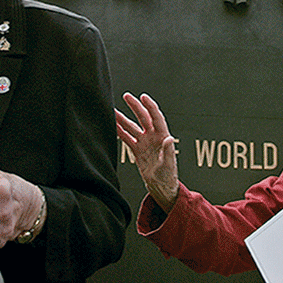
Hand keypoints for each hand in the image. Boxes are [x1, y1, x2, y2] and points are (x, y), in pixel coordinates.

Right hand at [116, 92, 179, 211]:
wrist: (161, 186)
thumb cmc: (168, 175)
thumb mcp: (169, 164)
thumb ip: (168, 151)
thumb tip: (169, 138)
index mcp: (163, 137)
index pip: (156, 118)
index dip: (150, 106)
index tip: (143, 97)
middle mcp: (153, 137)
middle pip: (143, 118)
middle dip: (135, 107)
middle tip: (126, 96)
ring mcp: (145, 142)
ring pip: (132, 127)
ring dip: (123, 119)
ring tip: (113, 111)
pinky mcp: (137, 150)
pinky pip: (127, 138)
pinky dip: (120, 132)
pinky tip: (112, 125)